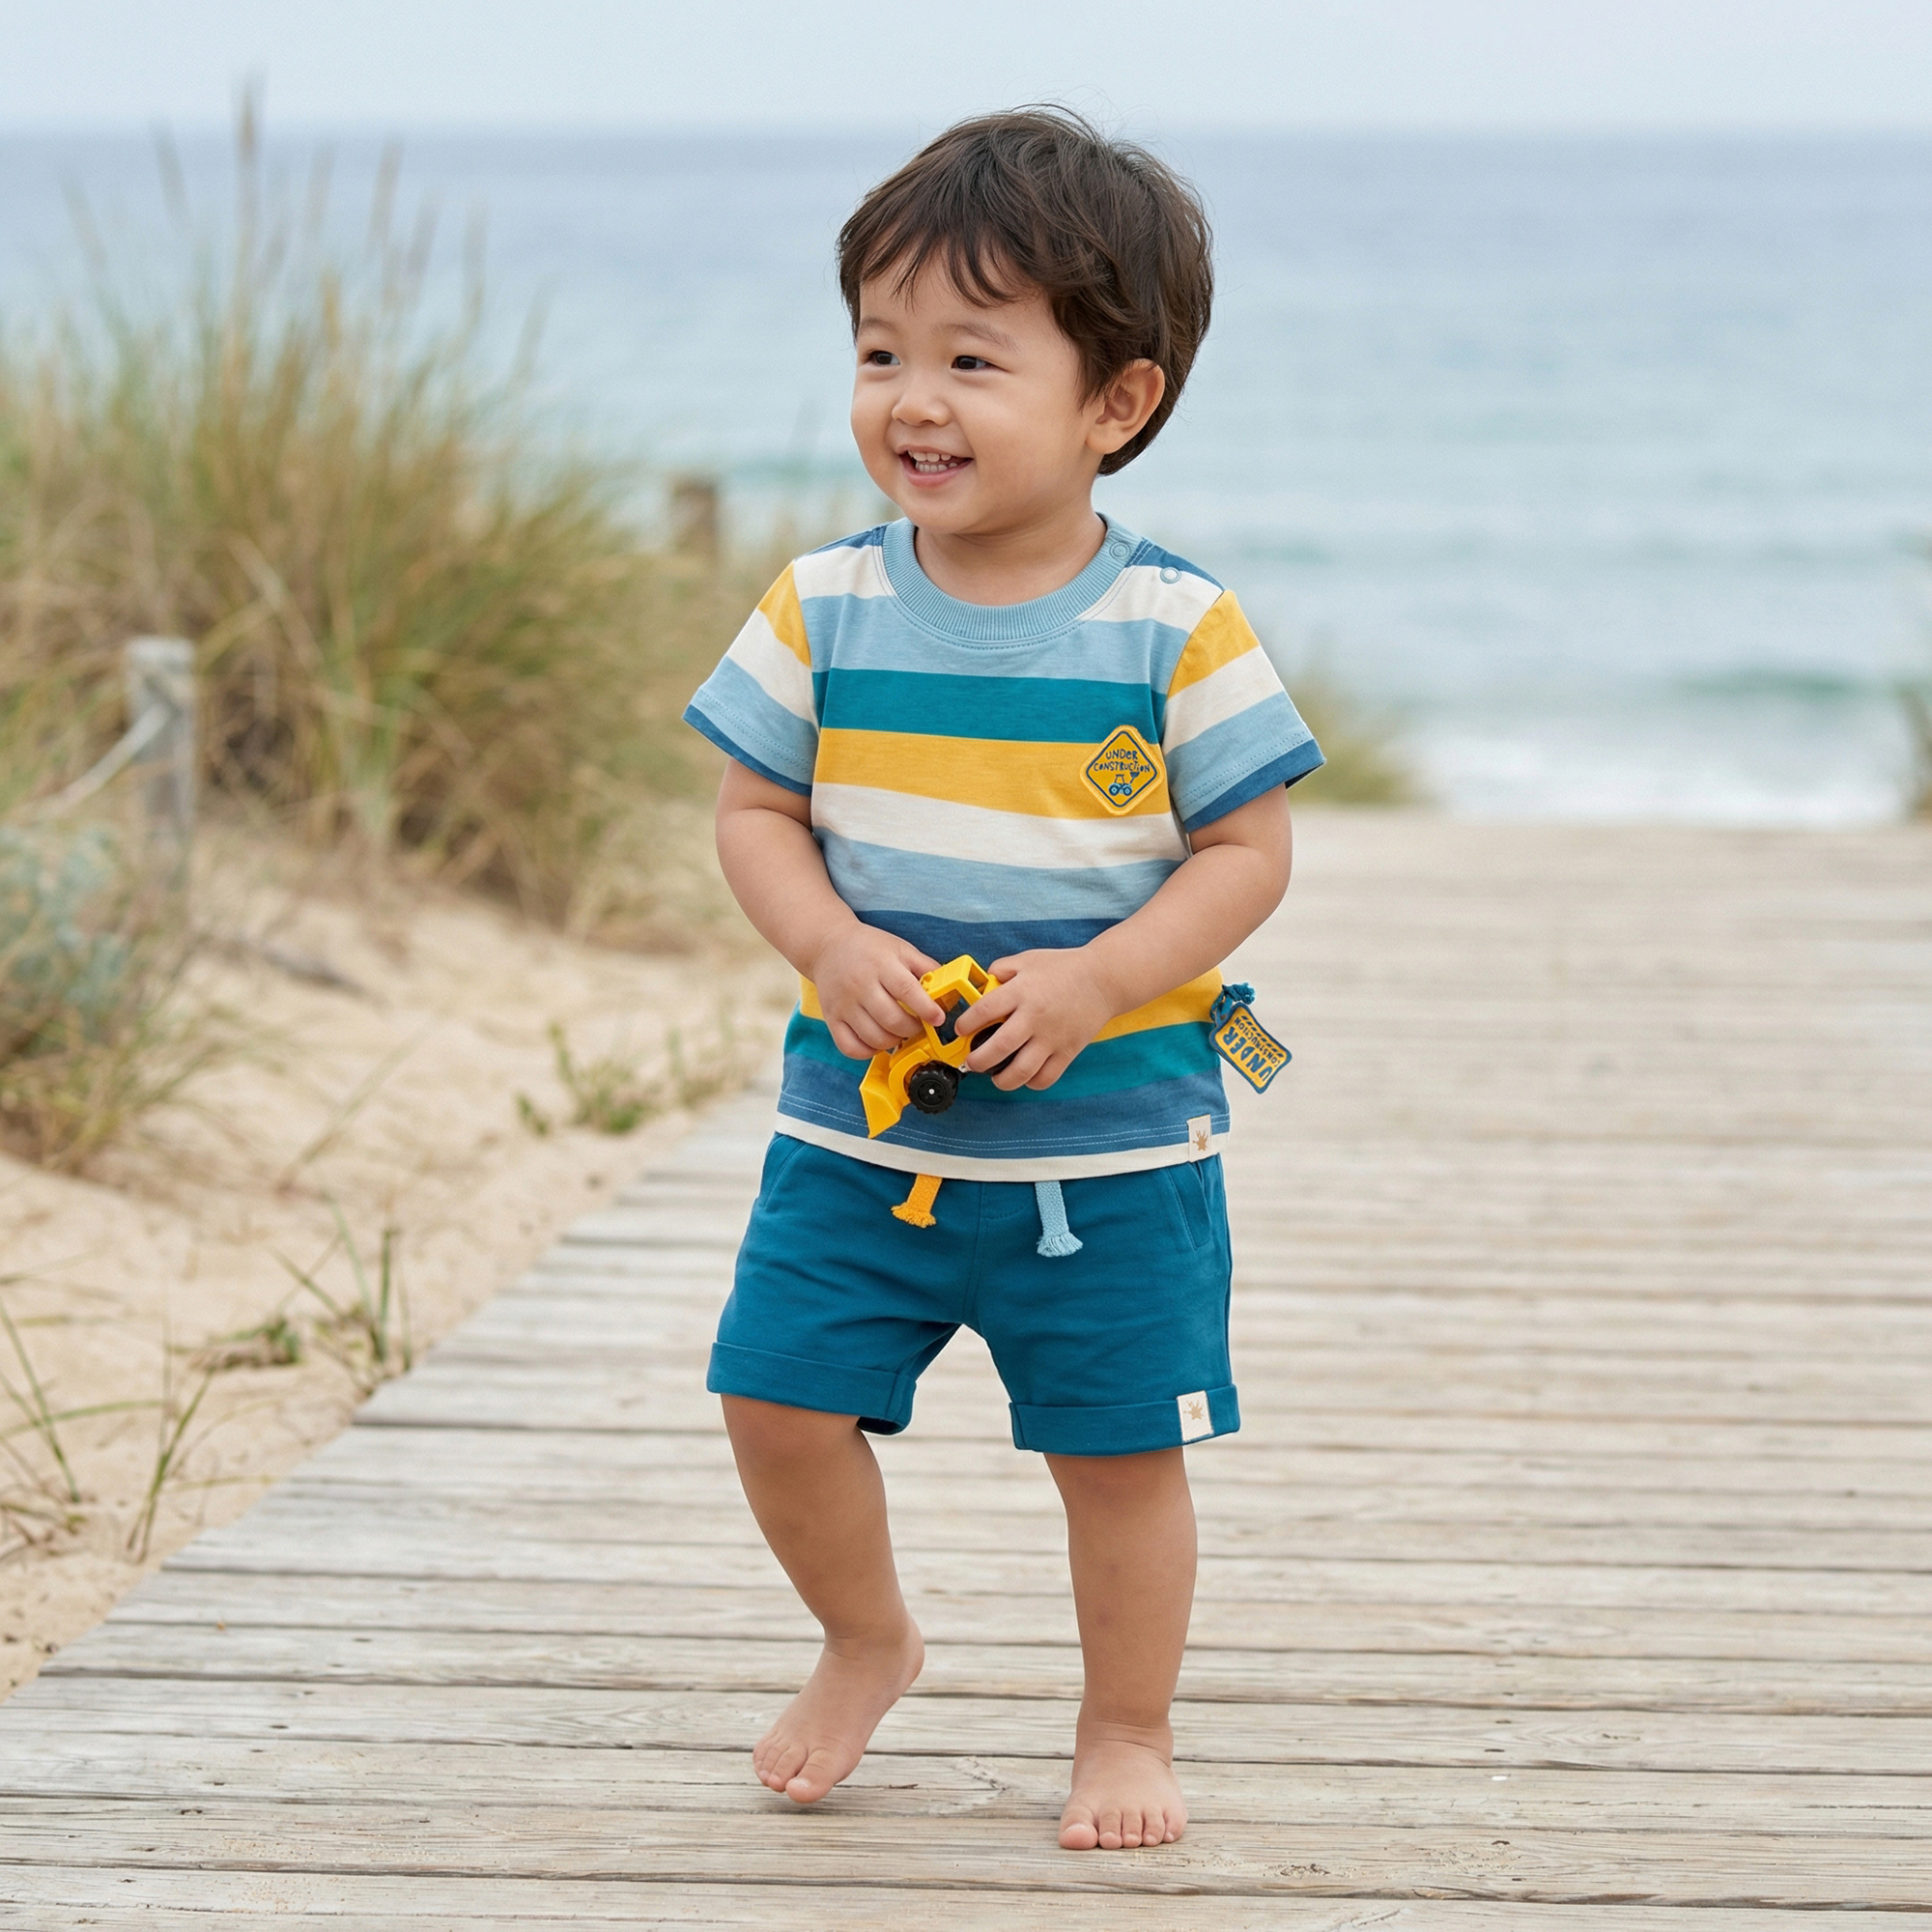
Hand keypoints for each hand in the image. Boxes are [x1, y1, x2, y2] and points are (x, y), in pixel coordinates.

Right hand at [807, 921, 943, 1059]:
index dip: (926, 1009)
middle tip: (918, 1025)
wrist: (828, 945)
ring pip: (873, 1037)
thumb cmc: (869, 948)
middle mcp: (860, 985)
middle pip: (891, 1019)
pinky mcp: (832, 1018)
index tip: (938, 1018)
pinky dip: (868, 1052)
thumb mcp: (900, 948)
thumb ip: (925, 967)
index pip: (906, 990)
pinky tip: (878, 1041)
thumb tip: (949, 990)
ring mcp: (844, 1004)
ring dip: (894, 1041)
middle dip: (912, 1029)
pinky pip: (850, 1047)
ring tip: (900, 1032)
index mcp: (881, 964)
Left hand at [956, 948, 1116, 1091]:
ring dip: (1001, 1080)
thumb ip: (1001, 970)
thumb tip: (980, 985)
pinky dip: (1030, 1082)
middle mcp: (1035, 1017)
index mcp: (1022, 991)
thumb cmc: (1064, 968)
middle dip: (976, 1061)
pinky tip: (1024, 1074)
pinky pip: (1045, 1078)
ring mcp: (1052, 1038)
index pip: (983, 1011)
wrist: (1104, 979)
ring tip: (995, 1075)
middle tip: (971, 1061)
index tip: (962, 1030)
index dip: (966, 1024)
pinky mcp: (1068, 1052)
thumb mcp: (1028, 959)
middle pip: (997, 1048)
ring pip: (1021, 1071)